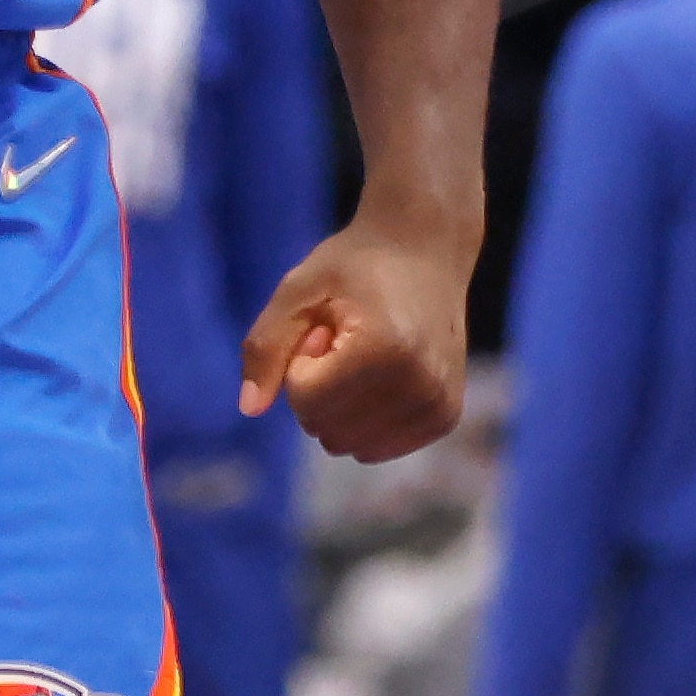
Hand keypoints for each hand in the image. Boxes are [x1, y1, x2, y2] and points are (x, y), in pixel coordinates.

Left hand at [239, 209, 469, 462]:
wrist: (426, 248)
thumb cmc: (355, 264)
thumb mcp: (298, 290)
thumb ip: (266, 346)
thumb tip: (249, 409)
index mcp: (385, 349)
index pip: (306, 401)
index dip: (300, 361)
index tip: (324, 326)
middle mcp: (421, 384)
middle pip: (327, 429)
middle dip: (320, 388)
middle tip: (345, 339)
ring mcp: (438, 405)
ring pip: (353, 446)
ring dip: (343, 406)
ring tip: (364, 356)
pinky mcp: (446, 416)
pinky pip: (380, 447)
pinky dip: (367, 420)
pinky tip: (383, 375)